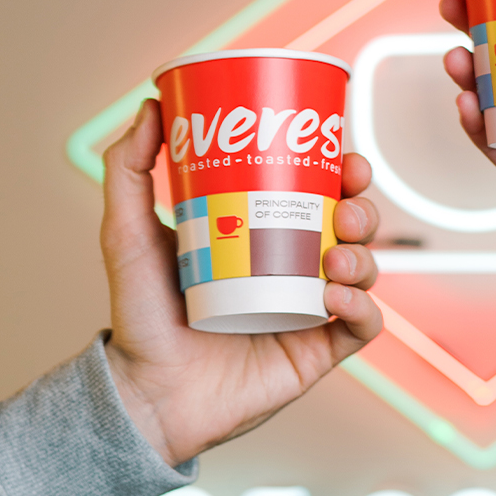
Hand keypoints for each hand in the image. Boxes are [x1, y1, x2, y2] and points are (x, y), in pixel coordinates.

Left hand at [100, 100, 381, 466]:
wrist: (144, 390)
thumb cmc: (140, 315)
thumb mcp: (128, 232)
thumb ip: (128, 169)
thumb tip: (151, 105)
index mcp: (270, 237)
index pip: (323, 195)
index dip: (347, 172)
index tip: (343, 156)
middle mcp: (299, 270)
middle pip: (354, 228)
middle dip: (364, 209)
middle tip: (344, 205)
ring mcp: (313, 312)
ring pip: (366, 271)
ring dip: (364, 255)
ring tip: (334, 257)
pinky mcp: (320, 352)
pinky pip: (363, 326)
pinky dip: (363, 307)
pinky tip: (334, 296)